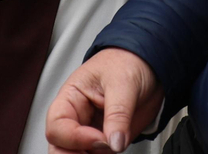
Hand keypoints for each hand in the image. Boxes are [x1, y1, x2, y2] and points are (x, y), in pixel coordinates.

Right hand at [46, 49, 163, 153]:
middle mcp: (78, 118)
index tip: (100, 137)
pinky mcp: (107, 142)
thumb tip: (115, 142)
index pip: (58, 126)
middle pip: (59, 147)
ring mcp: (91, 132)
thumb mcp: (123, 83)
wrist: (150, 67)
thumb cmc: (128, 62)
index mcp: (71, 97)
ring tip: (111, 147)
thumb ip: (118, 114)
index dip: (75, 138)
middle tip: (97, 152)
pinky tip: (115, 148)